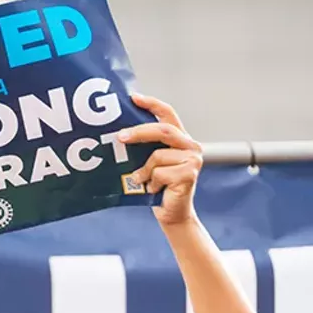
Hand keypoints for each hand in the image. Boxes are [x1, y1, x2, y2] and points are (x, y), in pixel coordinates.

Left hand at [119, 93, 202, 227]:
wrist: (172, 214)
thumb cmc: (158, 188)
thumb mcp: (150, 163)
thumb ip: (145, 148)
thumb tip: (120, 134)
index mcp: (181, 139)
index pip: (168, 114)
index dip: (151, 104)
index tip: (134, 98)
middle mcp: (191, 146)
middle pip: (162, 131)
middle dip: (138, 132)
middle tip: (120, 137)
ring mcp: (193, 159)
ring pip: (157, 155)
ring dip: (144, 171)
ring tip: (144, 181)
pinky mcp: (189, 174)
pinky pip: (159, 173)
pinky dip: (151, 183)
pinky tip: (154, 190)